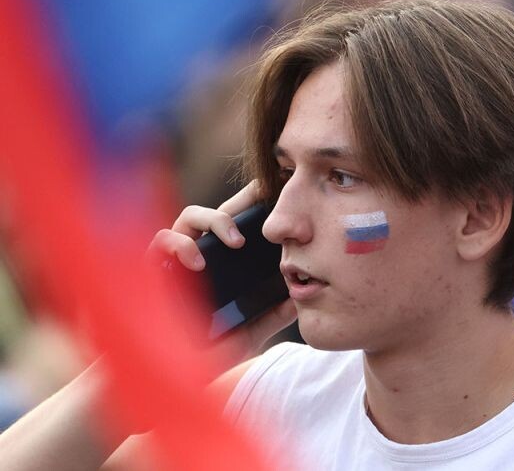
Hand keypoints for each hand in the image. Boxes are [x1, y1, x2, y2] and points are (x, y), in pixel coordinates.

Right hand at [146, 180, 296, 362]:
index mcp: (220, 266)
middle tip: (263, 201)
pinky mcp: (151, 269)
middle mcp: (196, 257)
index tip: (275, 198)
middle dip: (239, 202)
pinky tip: (198, 261)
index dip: (251, 209)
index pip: (235, 228)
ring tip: (236, 241)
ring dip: (214, 219)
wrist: (170, 381)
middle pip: (215, 213)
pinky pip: (161, 239)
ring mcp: (173, 261)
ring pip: (189, 217)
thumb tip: (297, 299)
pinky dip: (181, 244)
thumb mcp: (248, 334)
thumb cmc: (206, 354)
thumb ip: (270, 317)